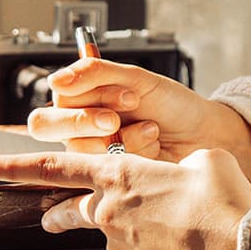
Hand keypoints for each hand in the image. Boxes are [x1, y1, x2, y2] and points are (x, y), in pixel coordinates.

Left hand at [0, 149, 250, 249]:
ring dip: (123, 226)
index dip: (17, 166)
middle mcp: (113, 212)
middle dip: (56, 212)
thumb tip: (186, 172)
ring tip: (160, 222)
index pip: (57, 167)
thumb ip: (184, 162)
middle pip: (71, 208)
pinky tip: (181, 241)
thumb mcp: (208, 160)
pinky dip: (153, 244)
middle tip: (47, 218)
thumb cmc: (223, 207)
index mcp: (121, 175)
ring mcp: (125, 246)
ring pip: (110, 231)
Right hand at [26, 54, 250, 178]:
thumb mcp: (136, 78)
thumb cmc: (170, 104)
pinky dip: (135, 151)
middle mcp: (81, 129)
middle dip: (83, 122)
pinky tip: (153, 144)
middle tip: (115, 120)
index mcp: (82, 100)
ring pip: (80, 149)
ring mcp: (94, 154)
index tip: (115, 96)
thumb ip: (95, 74)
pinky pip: (105, 167)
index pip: (53, 102)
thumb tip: (57, 79)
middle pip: (47, 128)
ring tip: (150, 128)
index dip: (77, 99)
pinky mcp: (110, 176)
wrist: (203, 133)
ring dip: (120, 136)